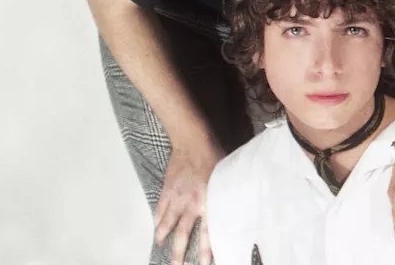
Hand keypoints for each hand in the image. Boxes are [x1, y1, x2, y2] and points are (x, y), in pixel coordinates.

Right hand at [154, 139, 223, 264]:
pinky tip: (156, 229)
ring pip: (168, 224)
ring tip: (163, 249)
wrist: (192, 141)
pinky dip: (157, 220)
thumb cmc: (214, 156)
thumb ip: (228, 194)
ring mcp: (176, 198)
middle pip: (183, 234)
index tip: (204, 264)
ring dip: (165, 238)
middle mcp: (191, 204)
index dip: (205, 250)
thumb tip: (237, 205)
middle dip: (179, 252)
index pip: (207, 232)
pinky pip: (160, 209)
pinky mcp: (167, 190)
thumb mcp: (228, 176)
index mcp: (209, 201)